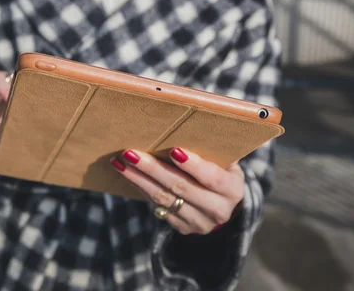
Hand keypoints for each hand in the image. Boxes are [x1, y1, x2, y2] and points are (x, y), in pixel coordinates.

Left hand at [111, 148, 244, 234]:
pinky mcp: (183, 228)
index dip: (193, 165)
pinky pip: (158, 207)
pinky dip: (142, 188)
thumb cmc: (220, 169)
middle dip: (153, 169)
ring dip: (139, 179)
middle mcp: (219, 210)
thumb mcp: (225, 159)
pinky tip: (128, 174)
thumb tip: (183, 125)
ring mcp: (200, 223)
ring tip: (120, 162)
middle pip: (181, 187)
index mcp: (233, 189)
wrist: (221, 202)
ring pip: (164, 199)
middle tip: (130, 153)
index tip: (173, 150)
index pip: (212, 178)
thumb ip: (210, 148)